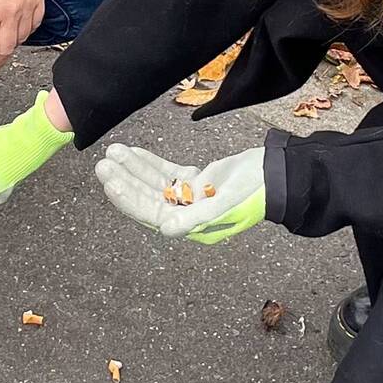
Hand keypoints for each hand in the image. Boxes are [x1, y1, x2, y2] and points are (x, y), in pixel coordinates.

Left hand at [93, 145, 266, 243]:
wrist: (279, 175)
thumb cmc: (257, 192)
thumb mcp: (227, 203)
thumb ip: (196, 217)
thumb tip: (166, 230)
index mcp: (192, 226)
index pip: (152, 214)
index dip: (129, 199)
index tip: (111, 182)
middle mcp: (187, 215)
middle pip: (148, 198)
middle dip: (126, 181)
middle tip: (103, 164)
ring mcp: (191, 197)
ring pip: (155, 184)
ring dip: (134, 169)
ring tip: (113, 152)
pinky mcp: (197, 181)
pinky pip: (168, 174)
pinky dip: (150, 163)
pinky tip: (134, 152)